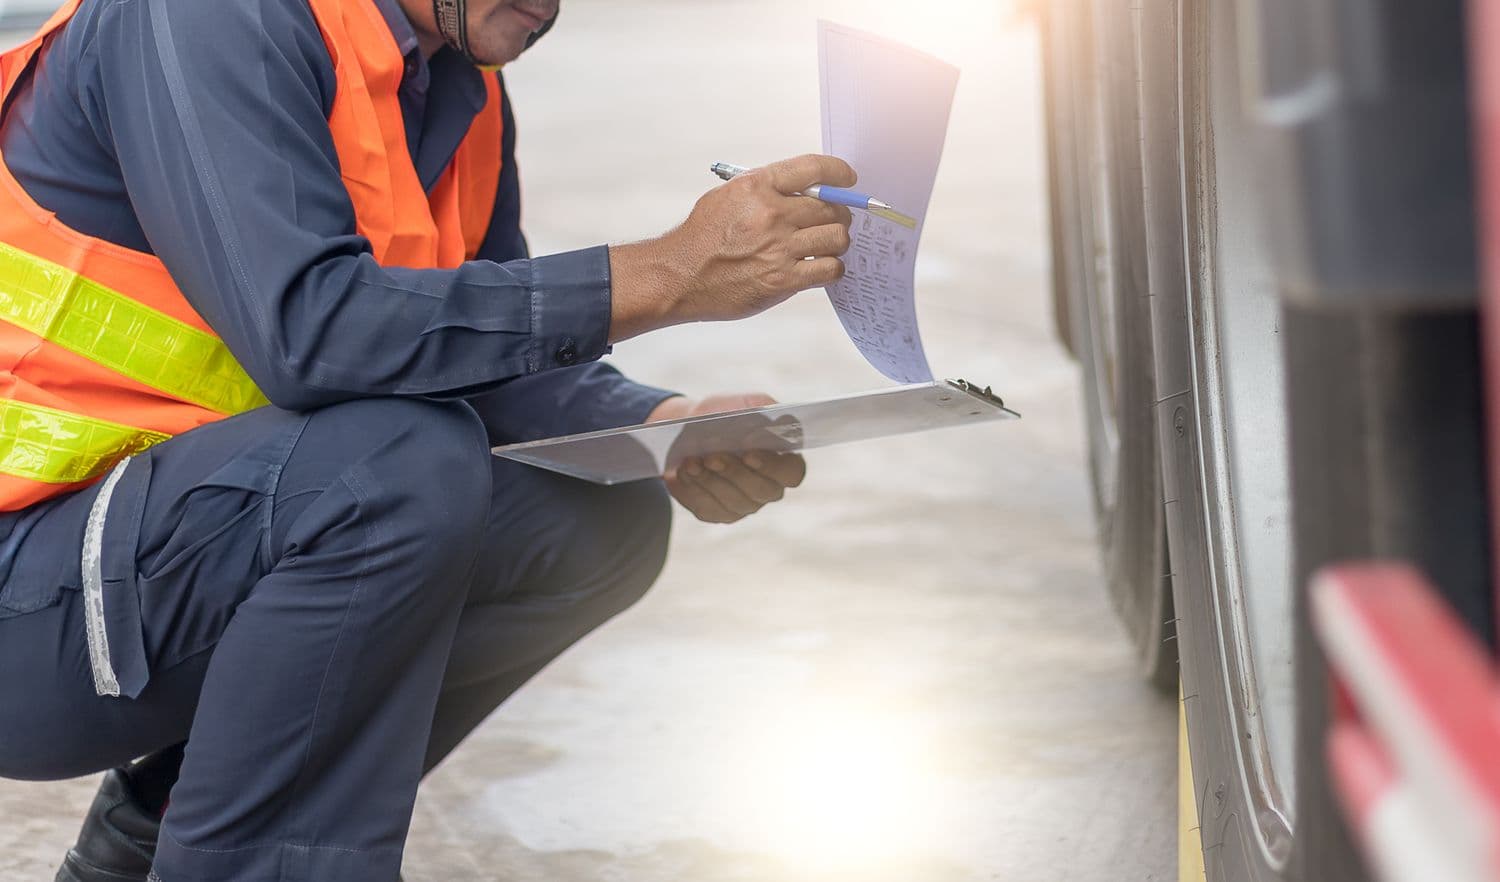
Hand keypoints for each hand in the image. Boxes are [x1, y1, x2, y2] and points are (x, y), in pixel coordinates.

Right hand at [608, 154, 856, 340]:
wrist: (679, 275)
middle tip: (834, 221)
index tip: (848, 178)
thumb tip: (805, 190)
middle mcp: (771, 214)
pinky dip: (832, 268)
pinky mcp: (782, 281)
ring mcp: (779, 249)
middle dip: (839, 214)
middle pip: (831, 207)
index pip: (814, 169)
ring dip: (838, 241)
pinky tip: (822, 267)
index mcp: (757, 186)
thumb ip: (765, 189)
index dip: (839, 172)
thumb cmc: (700, 238)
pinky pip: (830, 269)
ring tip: (827, 246)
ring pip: (837, 238)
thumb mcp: (727, 196)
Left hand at [647, 393, 807, 523]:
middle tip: (712, 456)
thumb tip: (769, 423)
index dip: (773, 466)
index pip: (792, 472)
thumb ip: (761, 408)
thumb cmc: (723, 415)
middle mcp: (768, 488)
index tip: (749, 453)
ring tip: (691, 462)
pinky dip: (693, 489)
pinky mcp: (717, 513)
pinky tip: (683, 472)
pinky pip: (707, 507)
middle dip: (734, 473)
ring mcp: (744, 505)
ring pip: (732, 502)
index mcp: (783, 460)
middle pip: (761, 491)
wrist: (689, 430)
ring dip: (709, 480)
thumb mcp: (743, 404)